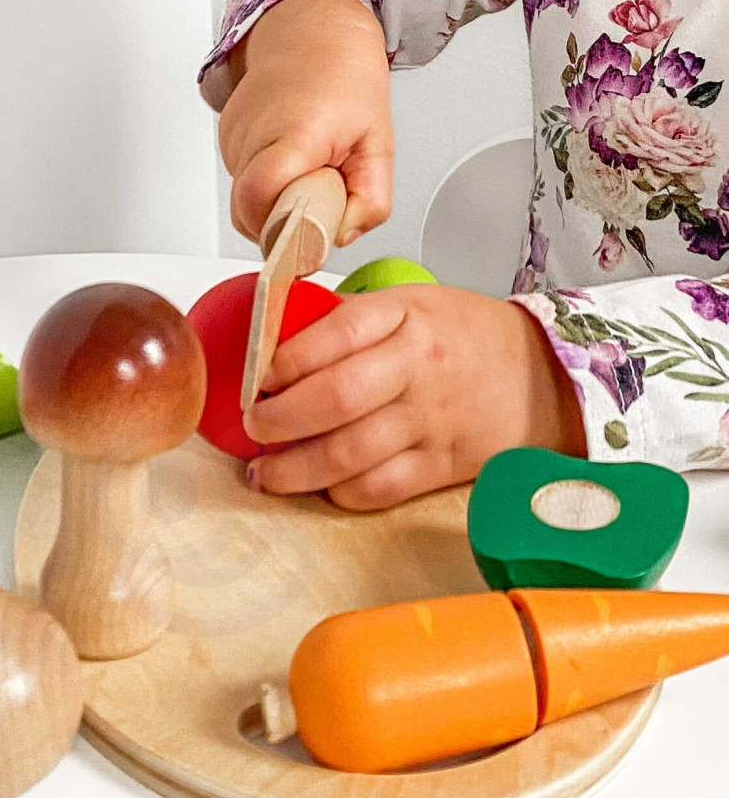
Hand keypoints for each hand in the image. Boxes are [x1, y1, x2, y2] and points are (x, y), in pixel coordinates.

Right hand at [219, 0, 393, 247]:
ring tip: (304, 170)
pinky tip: (288, 158)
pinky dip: (265, 185)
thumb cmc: (345, 80)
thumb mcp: (379, 144)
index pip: (261, 198)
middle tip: (314, 202)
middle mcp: (255, 134)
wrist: (314, 33)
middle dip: (280, 225)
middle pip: (248, 211)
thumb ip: (370, 202)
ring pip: (244, 203)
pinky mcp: (225, 139)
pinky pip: (241, 185)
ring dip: (275, 203)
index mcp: (296, 133)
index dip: (279, 229)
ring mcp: (234, 137)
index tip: (305, 238)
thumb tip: (340, 237)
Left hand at [242, 286, 587, 510]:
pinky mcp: (440, 466)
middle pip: (335, 398)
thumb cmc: (465, 338)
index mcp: (406, 317)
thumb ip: (347, 321)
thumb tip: (273, 340)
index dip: (284, 358)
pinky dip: (339, 492)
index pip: (336, 334)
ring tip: (264, 472)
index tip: (256, 375)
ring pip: (349, 453)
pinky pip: (378, 488)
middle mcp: (417, 368)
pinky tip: (317, 487)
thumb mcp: (410, 305)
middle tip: (253, 425)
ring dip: (294, 469)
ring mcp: (430, 421)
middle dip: (278, 418)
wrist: (543, 377)